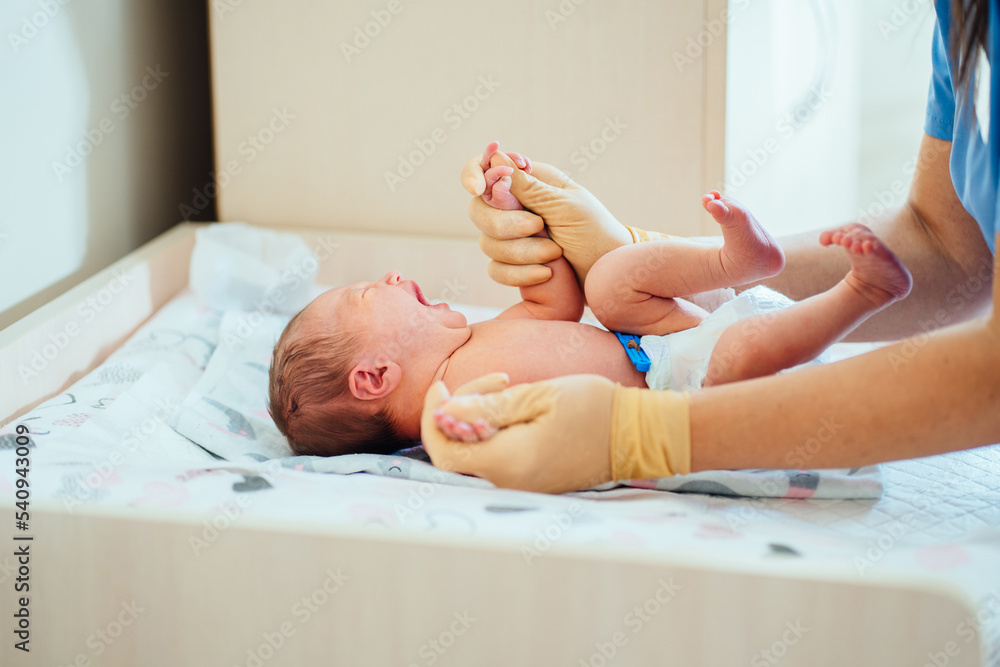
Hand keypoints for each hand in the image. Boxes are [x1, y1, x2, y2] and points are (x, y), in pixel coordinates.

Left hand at [420, 373, 615, 493]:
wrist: (641, 435)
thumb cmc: (594, 408)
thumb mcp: (539, 396)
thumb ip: (487, 406)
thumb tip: (446, 412)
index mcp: (508, 462)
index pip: (443, 449)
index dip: (433, 417)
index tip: (442, 384)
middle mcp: (509, 482)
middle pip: (456, 452)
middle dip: (457, 412)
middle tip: (490, 381)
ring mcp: (522, 485)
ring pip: (475, 453)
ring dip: (477, 418)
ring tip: (507, 385)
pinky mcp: (533, 481)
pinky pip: (496, 458)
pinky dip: (493, 431)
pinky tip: (514, 406)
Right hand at [461, 153, 633, 287]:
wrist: (609, 273)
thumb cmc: (595, 233)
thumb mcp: (564, 206)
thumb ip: (527, 187)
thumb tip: (495, 157)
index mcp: (529, 181)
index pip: (484, 168)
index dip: (474, 176)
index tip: (479, 189)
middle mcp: (515, 206)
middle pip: (479, 210)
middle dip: (505, 224)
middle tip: (539, 227)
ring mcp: (513, 237)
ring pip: (487, 243)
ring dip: (520, 252)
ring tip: (555, 254)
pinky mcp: (514, 264)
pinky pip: (495, 270)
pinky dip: (519, 274)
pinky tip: (545, 274)